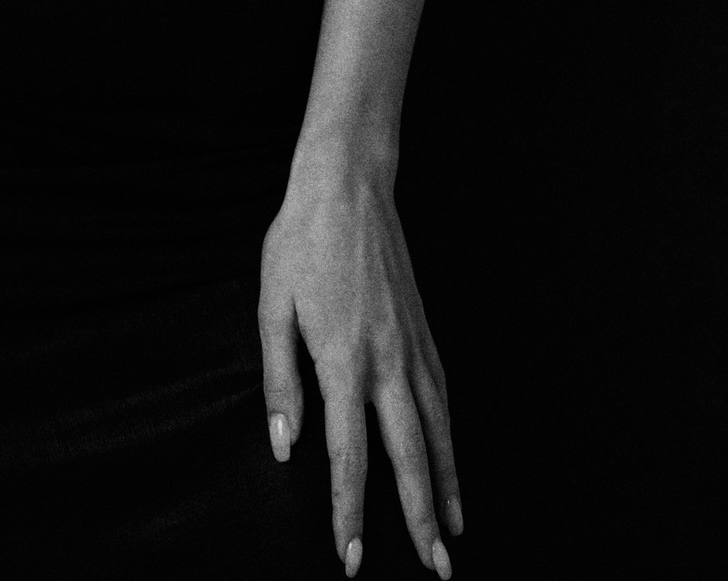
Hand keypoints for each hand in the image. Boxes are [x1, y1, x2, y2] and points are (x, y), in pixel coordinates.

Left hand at [258, 146, 461, 575]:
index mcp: (342, 359)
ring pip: (437, 431)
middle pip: (409, 457)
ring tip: (455, 531)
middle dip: (420, 519)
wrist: (348, 184)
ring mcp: (412, 345)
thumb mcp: (271, 304)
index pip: (349, 455)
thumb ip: (279, 379)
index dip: (350, 511)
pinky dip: (451, 435)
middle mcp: (386, 361)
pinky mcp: (424, 329)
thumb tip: (285, 445)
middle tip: (434, 569)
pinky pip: (443, 395)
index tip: (352, 557)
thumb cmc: (301, 240)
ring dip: (447, 485)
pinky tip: (451, 457)